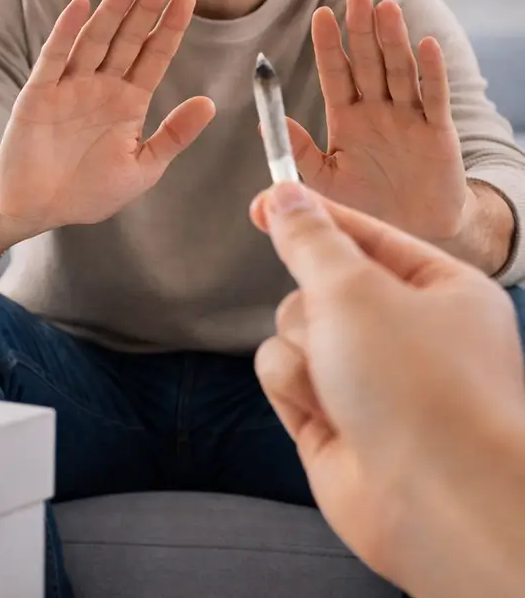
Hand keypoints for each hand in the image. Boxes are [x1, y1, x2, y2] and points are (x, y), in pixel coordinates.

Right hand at [0, 0, 214, 230]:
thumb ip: (175, 135)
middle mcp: (102, 86)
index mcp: (129, 101)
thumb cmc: (90, 191)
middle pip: (129, 38)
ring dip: (113, 8)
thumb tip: (209, 103)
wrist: (38, 209)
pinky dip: (66, 31)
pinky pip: (55, 57)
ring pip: (96, 39)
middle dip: (146, 6)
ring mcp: (70, 86)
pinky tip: (82, 6)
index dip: (171, 26)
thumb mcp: (144, 167)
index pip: (155, 55)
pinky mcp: (39, 93)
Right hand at [250, 182, 524, 591]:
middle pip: (319, 286)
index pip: (365, 237)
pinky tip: (328, 415)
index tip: (265, 200)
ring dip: (304, 351)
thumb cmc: (422, 388)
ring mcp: (370, 380)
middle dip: (314, 306)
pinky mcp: (334, 420)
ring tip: (340, 384)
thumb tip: (287, 198)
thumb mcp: (358, 289)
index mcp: (439, 291)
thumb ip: (312, 241)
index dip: (313, 217)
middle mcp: (406, 333)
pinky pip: (284, 375)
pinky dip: (295, 388)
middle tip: (338, 327)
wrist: (440, 506)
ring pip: (293, 330)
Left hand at [289, 0, 468, 242]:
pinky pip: (434, 97)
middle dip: (360, 30)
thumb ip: (298, 155)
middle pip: (368, 62)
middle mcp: (377, 110)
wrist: (412, 232)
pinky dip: (433, 72)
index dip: (329, 45)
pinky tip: (428, 44)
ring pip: (400, 71)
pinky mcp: (438, 132)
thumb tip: (261, 129)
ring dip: (394, 40)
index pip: (336, 73)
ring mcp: (408, 117)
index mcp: (347, 117)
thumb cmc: (366, 205)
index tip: (320, 15)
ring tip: (386, 8)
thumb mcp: (326, 181)